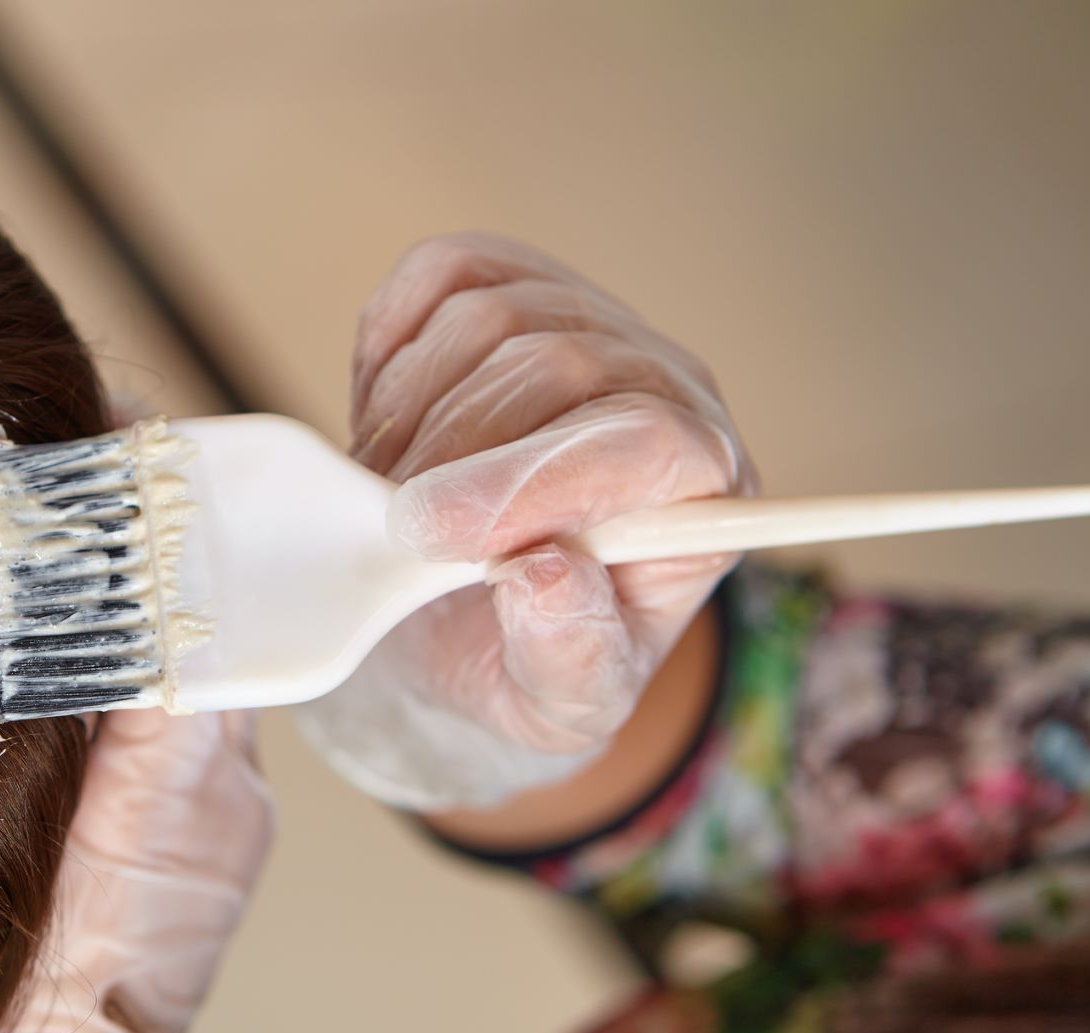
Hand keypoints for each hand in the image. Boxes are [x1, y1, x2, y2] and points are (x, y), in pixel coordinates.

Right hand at [295, 233, 754, 809]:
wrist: (465, 609)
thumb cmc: (526, 656)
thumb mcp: (559, 704)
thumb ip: (569, 656)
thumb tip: (543, 574)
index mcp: (705, 492)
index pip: (644, 443)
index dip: (532, 479)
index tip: (430, 533)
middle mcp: (665, 388)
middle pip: (556, 366)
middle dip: (447, 454)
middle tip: (391, 530)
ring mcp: (590, 321)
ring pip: (489, 315)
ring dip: (408, 411)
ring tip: (387, 490)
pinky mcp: (514, 282)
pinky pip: (443, 272)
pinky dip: (389, 346)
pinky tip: (385, 419)